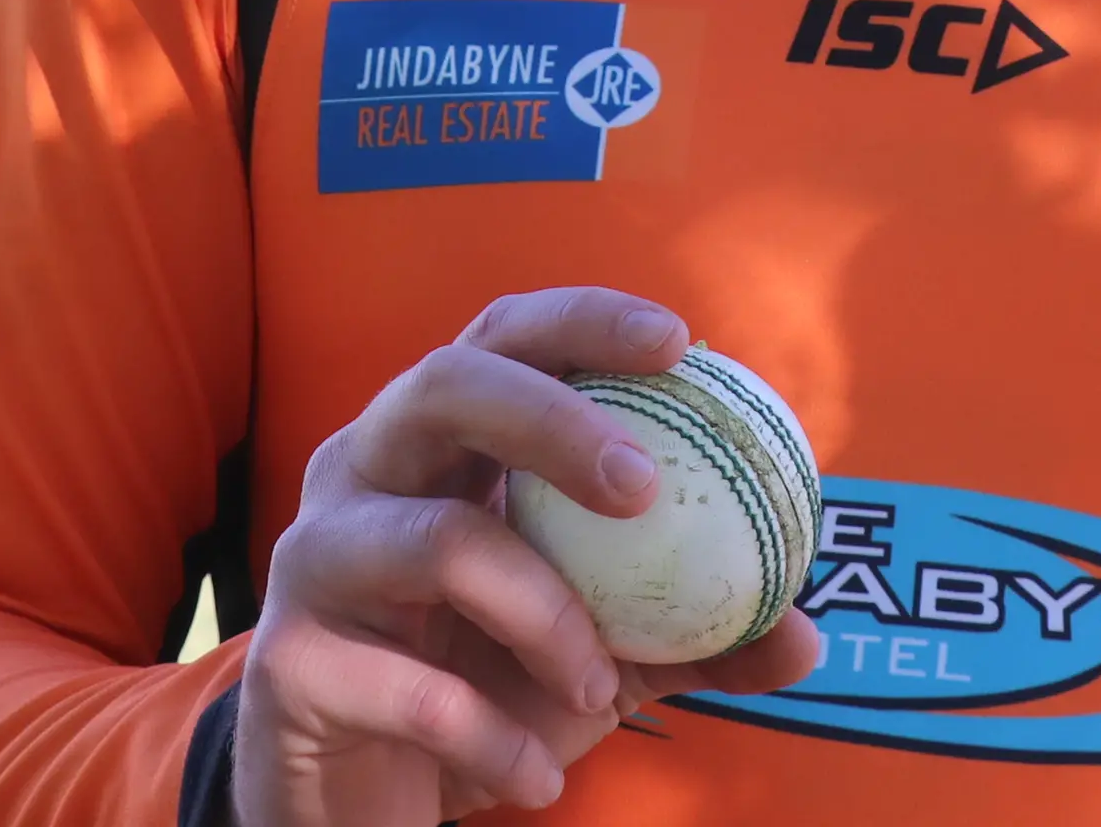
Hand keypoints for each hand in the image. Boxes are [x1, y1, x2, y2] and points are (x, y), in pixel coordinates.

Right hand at [230, 288, 823, 825]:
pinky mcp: (293, 659)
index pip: (502, 336)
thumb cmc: (480, 687)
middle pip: (444, 386)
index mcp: (436, 443)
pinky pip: (412, 687)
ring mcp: (317, 559)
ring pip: (437, 541)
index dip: (584, 322)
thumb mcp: (599, 655)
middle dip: (552, 420)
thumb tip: (808, 636)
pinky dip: (494, 737)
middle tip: (643, 487)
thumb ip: (696, 636)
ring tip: (597, 687)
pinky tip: (536, 780)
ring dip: (545, 616)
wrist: (357, 801)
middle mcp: (362, 471)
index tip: (681, 342)